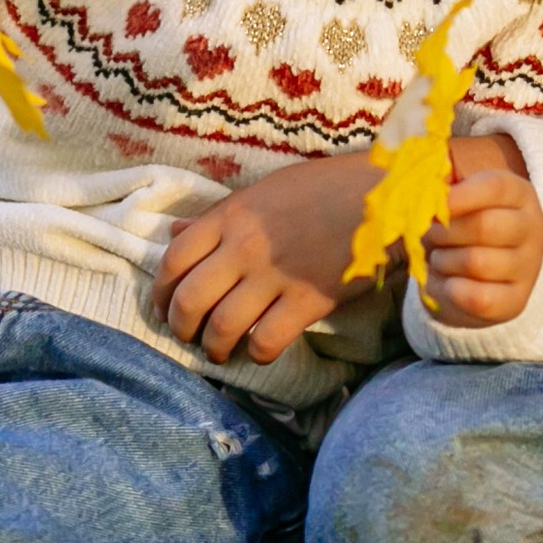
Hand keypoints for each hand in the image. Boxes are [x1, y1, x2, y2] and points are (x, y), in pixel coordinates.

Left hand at [148, 153, 372, 364]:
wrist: (382, 195)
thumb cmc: (323, 188)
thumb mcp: (262, 191)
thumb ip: (217, 216)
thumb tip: (174, 233)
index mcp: (231, 215)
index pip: (173, 260)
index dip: (160, 291)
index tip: (164, 307)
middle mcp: (245, 247)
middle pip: (189, 300)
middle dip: (181, 327)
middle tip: (189, 336)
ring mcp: (276, 275)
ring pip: (222, 327)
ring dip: (213, 348)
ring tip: (220, 352)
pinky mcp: (308, 300)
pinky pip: (266, 341)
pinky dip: (255, 354)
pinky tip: (260, 349)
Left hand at [419, 137, 542, 327]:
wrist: (477, 276)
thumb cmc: (460, 227)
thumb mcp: (455, 198)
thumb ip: (438, 182)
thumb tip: (417, 176)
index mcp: (520, 194)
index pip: (495, 186)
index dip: (458, 195)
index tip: (433, 205)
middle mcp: (533, 228)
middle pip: (484, 226)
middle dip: (444, 231)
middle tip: (430, 234)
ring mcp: (529, 267)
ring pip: (476, 262)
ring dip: (444, 260)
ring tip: (439, 257)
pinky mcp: (516, 301)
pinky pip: (477, 298)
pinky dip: (451, 290)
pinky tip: (448, 282)